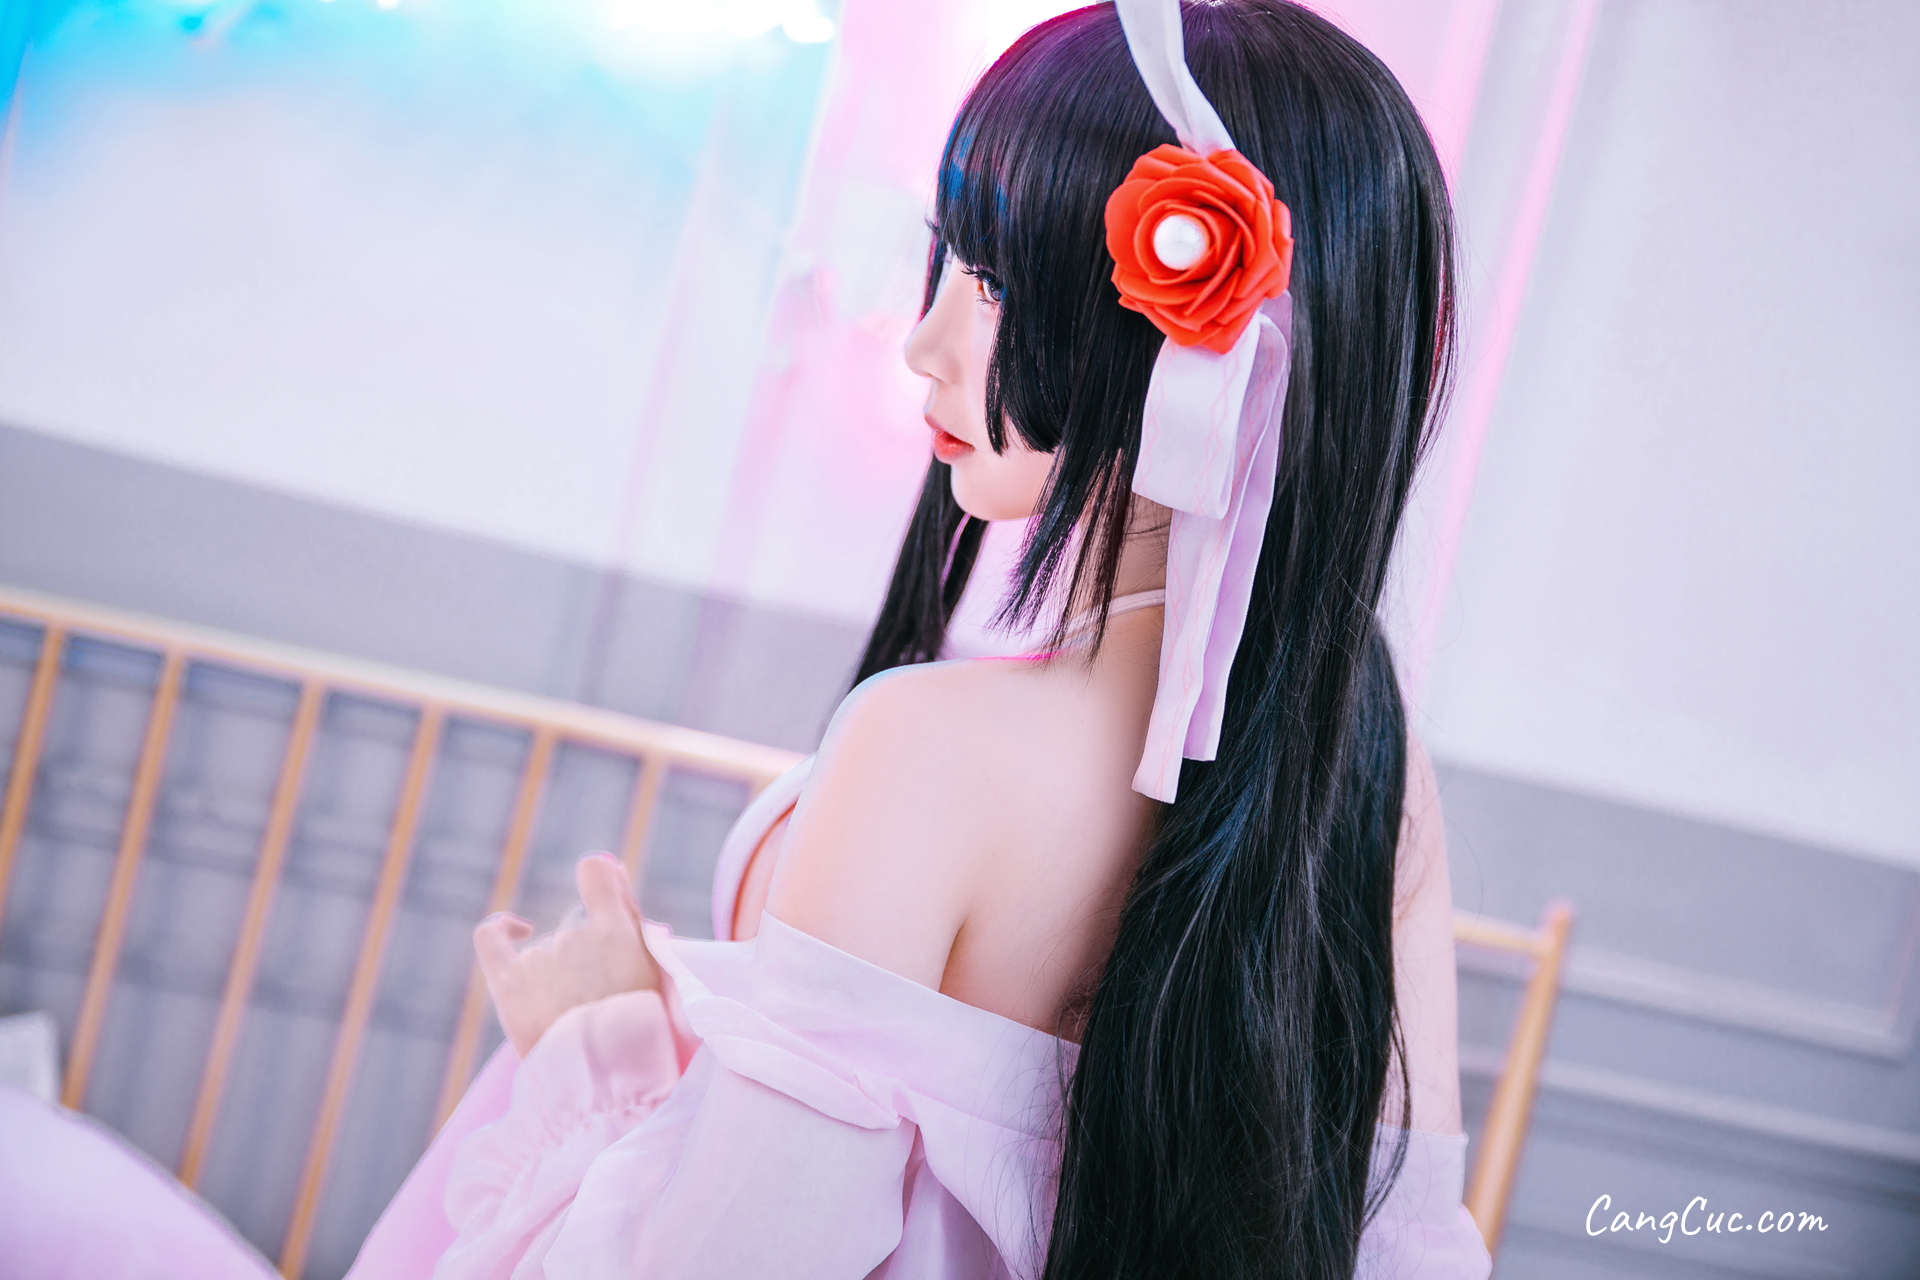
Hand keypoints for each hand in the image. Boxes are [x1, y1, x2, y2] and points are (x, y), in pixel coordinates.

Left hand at [474, 853, 661, 1055]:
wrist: (606, 1078)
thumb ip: (629, 914)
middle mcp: (574, 936)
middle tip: (604, 999)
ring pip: (549, 951)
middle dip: (590, 955)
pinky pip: (492, 938)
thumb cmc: (639, 1027)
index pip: (596, 872)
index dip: (602, 884)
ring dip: (561, 973)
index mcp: (616, 930)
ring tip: (577, 1019)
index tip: (606, 898)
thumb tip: (604, 864)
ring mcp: (539, 960)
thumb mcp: (653, 967)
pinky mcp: (510, 984)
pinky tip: (515, 928)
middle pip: (577, 928)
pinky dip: (501, 929)